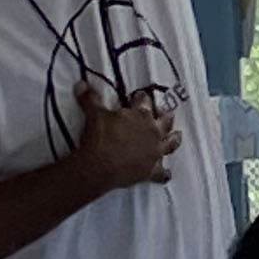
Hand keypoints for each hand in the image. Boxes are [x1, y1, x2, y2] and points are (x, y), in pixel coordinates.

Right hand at [68, 79, 178, 196]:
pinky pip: (162, 174)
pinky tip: (166, 175)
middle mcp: (152, 132)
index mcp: (141, 116)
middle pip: (164, 121)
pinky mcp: (150, 171)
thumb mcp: (94, 114)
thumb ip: (90, 98)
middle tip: (164, 112)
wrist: (99, 165)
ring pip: (170, 144)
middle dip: (165, 116)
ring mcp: (154, 152)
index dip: (142, 98)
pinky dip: (164, 174)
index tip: (140, 96)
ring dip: (174, 140)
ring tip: (178, 135)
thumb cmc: (99, 137)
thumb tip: (81, 84)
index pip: (144, 102)